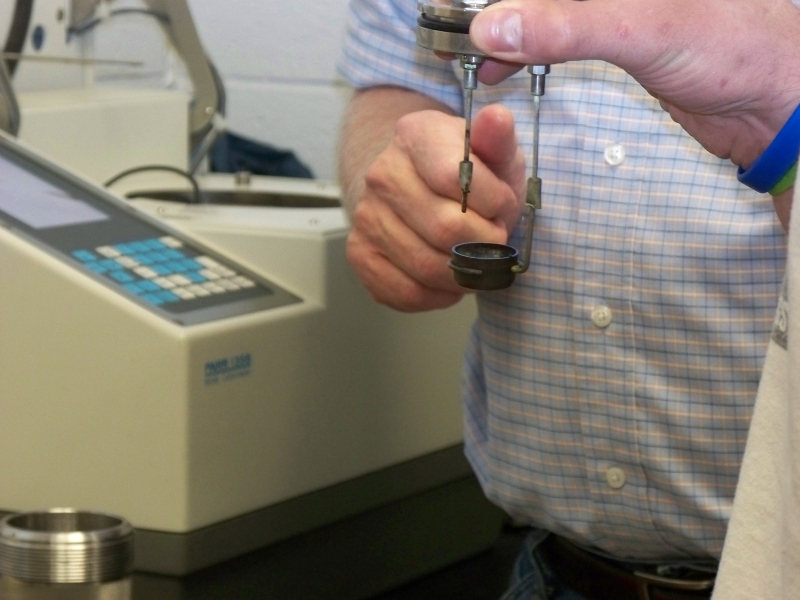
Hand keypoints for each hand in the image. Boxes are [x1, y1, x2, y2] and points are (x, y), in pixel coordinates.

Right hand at [346, 104, 525, 311]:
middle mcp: (382, 174)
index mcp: (415, 136)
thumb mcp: (495, 154)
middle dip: (484, 244)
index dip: (493, 203)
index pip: (455, 178)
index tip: (502, 206)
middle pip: (444, 229)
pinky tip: (449, 280)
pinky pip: (405, 292)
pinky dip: (438, 295)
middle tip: (493, 240)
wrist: (428, 192)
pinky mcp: (360, 253)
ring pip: (426, 266)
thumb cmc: (469, 176)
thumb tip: (497, 118)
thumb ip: (499, 140)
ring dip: (464, 274)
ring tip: (474, 260)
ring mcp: (366, 215)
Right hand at [470, 0, 799, 168]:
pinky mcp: (612, 30)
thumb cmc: (734, 45)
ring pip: (541, 7)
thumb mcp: (641, 27)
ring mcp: (610, 3)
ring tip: (461, 51)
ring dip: (501, 25)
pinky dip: (523, 45)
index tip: (456, 8)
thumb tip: (490, 23)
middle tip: (447, 29)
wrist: (773, 98)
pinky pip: (553, 29)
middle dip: (491, 6)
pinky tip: (499, 64)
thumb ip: (564, 22)